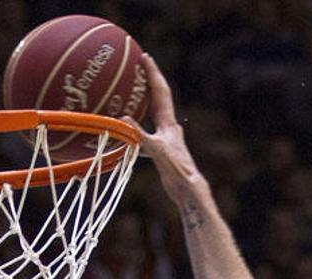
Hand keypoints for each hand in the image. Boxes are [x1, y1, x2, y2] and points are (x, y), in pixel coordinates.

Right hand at [122, 54, 207, 205]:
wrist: (188, 189)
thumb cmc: (177, 170)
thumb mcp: (157, 151)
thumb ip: (140, 135)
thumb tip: (122, 119)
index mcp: (169, 123)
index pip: (160, 91)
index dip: (152, 73)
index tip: (144, 56)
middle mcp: (168, 126)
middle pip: (157, 97)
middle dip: (148, 81)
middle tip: (137, 66)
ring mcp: (165, 137)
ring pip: (151, 114)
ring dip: (141, 103)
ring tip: (129, 92)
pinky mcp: (161, 150)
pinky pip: (144, 133)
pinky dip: (134, 129)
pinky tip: (123, 132)